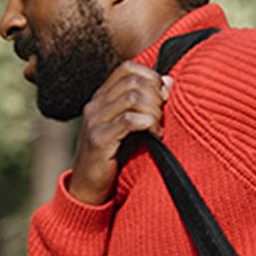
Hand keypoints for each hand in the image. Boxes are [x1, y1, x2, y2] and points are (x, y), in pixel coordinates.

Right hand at [69, 62, 172, 204]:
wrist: (88, 187)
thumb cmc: (113, 156)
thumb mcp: (129, 125)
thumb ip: (144, 102)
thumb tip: (168, 81)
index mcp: (100, 97)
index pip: (127, 68)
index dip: (150, 76)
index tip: (163, 95)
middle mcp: (94, 105)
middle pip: (133, 81)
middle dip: (155, 96)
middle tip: (162, 116)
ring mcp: (94, 121)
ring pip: (133, 98)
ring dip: (154, 111)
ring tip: (158, 128)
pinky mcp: (98, 139)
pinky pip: (128, 120)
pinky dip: (148, 124)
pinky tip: (154, 136)